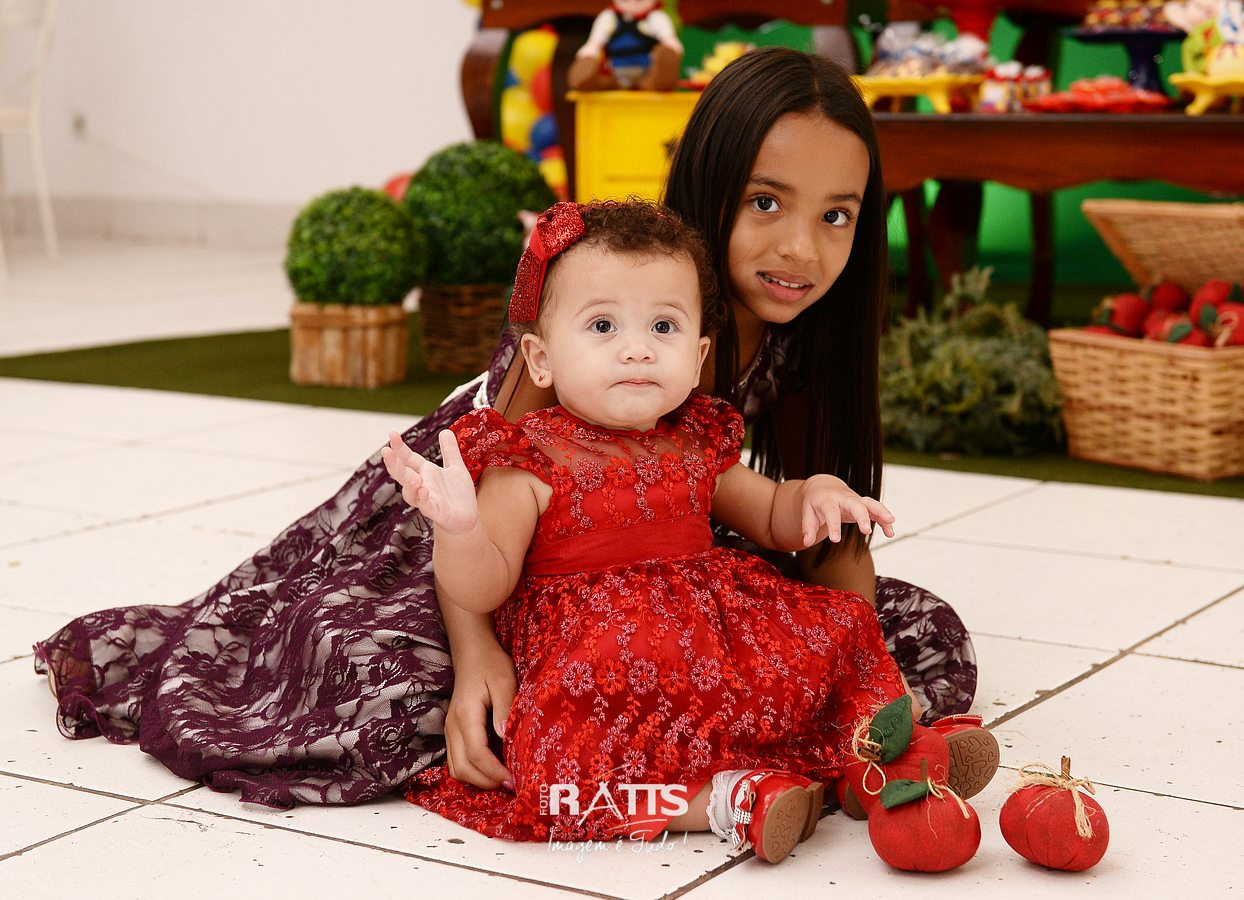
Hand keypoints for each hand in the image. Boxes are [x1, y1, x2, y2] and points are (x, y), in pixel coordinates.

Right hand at [381, 430, 478, 534]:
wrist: (467, 518)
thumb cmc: (458, 494)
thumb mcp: (456, 468)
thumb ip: (449, 451)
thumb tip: (445, 430)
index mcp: (426, 473)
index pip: (408, 458)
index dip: (400, 447)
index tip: (392, 433)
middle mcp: (422, 485)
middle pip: (403, 474)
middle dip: (394, 464)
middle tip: (386, 451)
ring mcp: (427, 500)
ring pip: (410, 493)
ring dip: (409, 485)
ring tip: (413, 477)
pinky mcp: (436, 512)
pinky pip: (426, 506)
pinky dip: (423, 499)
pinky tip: (423, 490)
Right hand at [444, 641, 517, 788]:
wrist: (473, 654)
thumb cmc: (491, 665)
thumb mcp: (505, 681)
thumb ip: (505, 708)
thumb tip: (505, 737)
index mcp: (465, 715)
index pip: (476, 754)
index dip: (495, 772)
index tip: (515, 779)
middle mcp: (452, 727)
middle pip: (462, 768)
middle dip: (487, 782)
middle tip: (512, 784)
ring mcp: (449, 731)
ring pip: (457, 769)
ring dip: (478, 780)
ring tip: (504, 779)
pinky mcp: (452, 733)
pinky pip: (457, 762)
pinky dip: (473, 772)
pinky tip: (493, 768)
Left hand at [799, 474, 895, 545]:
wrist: (824, 486)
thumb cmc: (815, 502)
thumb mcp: (808, 512)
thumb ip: (808, 527)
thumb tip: (806, 542)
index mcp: (828, 500)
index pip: (831, 512)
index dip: (834, 526)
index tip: (836, 540)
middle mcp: (844, 498)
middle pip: (855, 504)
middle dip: (862, 516)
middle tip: (866, 531)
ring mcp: (856, 500)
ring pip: (870, 503)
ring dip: (881, 511)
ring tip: (891, 522)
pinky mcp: (864, 504)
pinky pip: (877, 510)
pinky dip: (884, 519)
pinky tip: (890, 532)